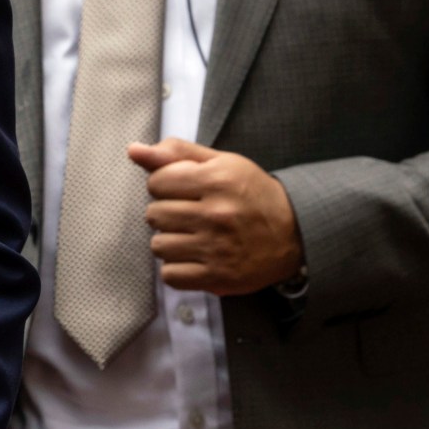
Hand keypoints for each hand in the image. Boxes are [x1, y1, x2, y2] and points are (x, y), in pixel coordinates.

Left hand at [129, 140, 303, 294]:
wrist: (295, 233)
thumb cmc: (252, 194)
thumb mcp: (221, 163)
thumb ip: (177, 154)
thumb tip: (134, 150)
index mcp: (217, 181)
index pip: (156, 182)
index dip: (164, 185)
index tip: (182, 190)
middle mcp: (217, 214)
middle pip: (154, 215)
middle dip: (166, 213)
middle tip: (189, 214)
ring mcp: (217, 249)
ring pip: (158, 246)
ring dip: (170, 242)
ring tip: (192, 236)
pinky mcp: (218, 278)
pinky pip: (170, 276)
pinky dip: (177, 268)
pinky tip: (195, 257)